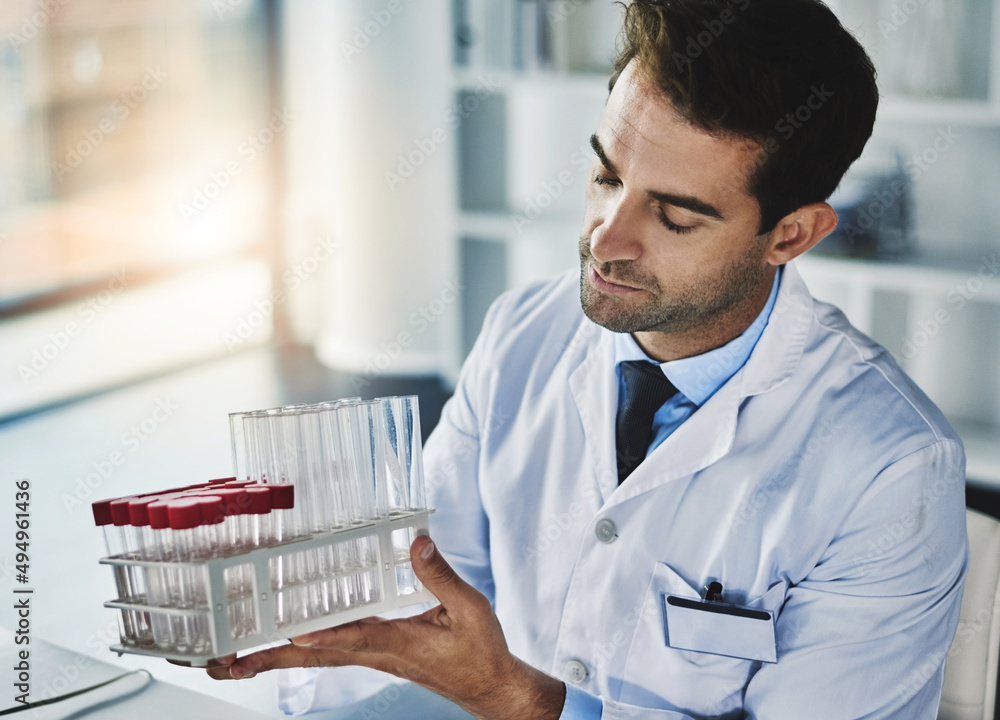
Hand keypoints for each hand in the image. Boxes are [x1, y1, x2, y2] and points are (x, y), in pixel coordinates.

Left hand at [206, 534, 565, 719]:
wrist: (489, 686)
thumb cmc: (480, 651)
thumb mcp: (470, 608)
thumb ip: (440, 575)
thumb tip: (416, 543)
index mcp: (399, 643)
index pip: (352, 638)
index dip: (321, 635)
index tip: (288, 633)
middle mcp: (377, 654)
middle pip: (313, 656)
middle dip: (267, 659)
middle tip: (221, 663)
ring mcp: (372, 657)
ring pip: (314, 657)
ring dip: (273, 657)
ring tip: (231, 660)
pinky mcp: (375, 655)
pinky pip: (328, 653)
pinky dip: (298, 649)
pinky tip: (282, 644)